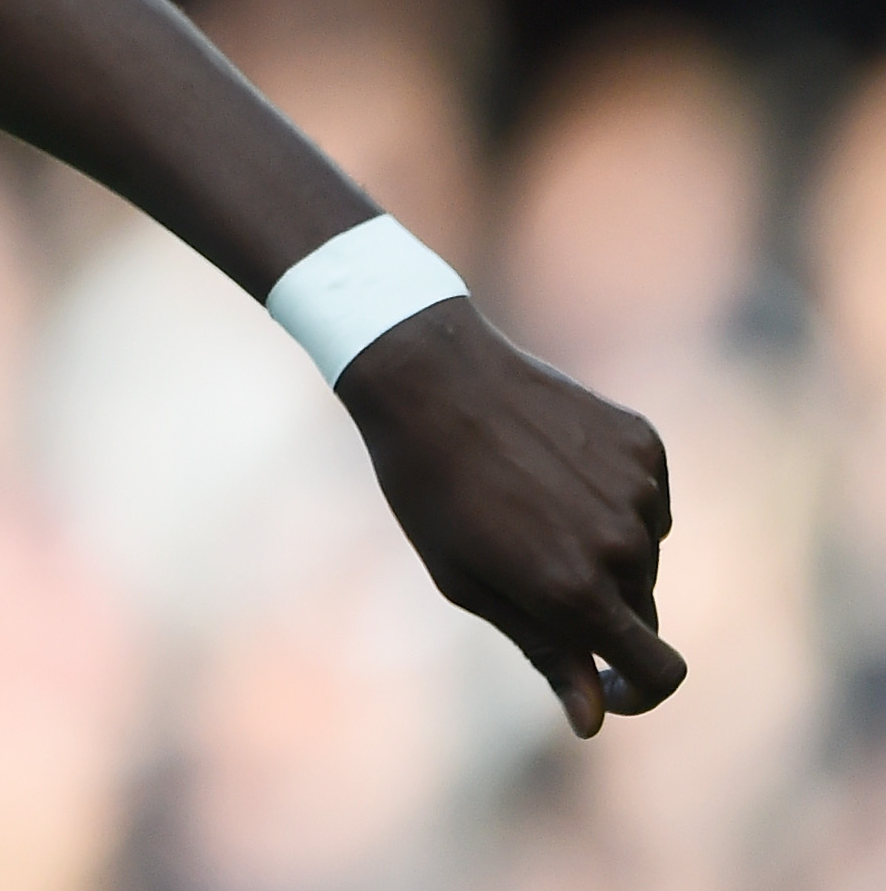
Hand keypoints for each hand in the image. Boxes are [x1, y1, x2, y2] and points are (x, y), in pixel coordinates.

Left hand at [338, 297, 683, 735]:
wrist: (430, 373)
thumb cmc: (431, 486)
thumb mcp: (468, 582)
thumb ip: (544, 651)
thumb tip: (593, 719)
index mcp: (576, 592)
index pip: (661, 673)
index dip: (640, 692)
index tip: (609, 686)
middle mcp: (623, 546)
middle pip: (643, 613)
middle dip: (601, 611)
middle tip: (527, 568)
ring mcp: (640, 491)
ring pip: (644, 554)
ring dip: (603, 549)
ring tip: (527, 504)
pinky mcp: (645, 445)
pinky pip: (646, 498)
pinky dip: (613, 498)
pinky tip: (552, 466)